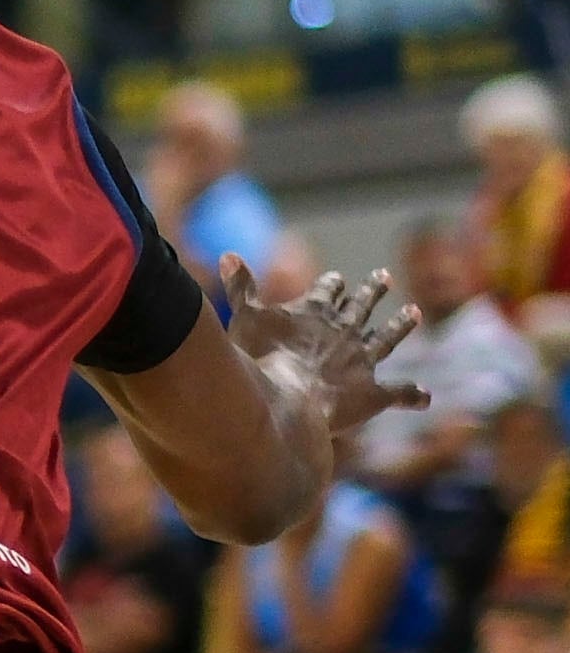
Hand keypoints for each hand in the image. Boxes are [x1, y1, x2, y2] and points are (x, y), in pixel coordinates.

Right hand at [217, 257, 428, 442]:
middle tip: (384, 277)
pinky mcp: (373, 392)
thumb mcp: (244, 316)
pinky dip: (412, 395)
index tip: (336, 279)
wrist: (288, 398)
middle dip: (372, 292)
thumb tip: (228, 254)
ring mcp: (363, 360)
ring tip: (414, 313)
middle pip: (362, 306)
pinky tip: (424, 397)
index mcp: (317, 311)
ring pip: (388, 338)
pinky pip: (398, 392)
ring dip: (401, 325)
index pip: (326, 290)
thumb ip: (240, 287)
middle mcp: (346, 330)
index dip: (331, 284)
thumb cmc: (261, 358)